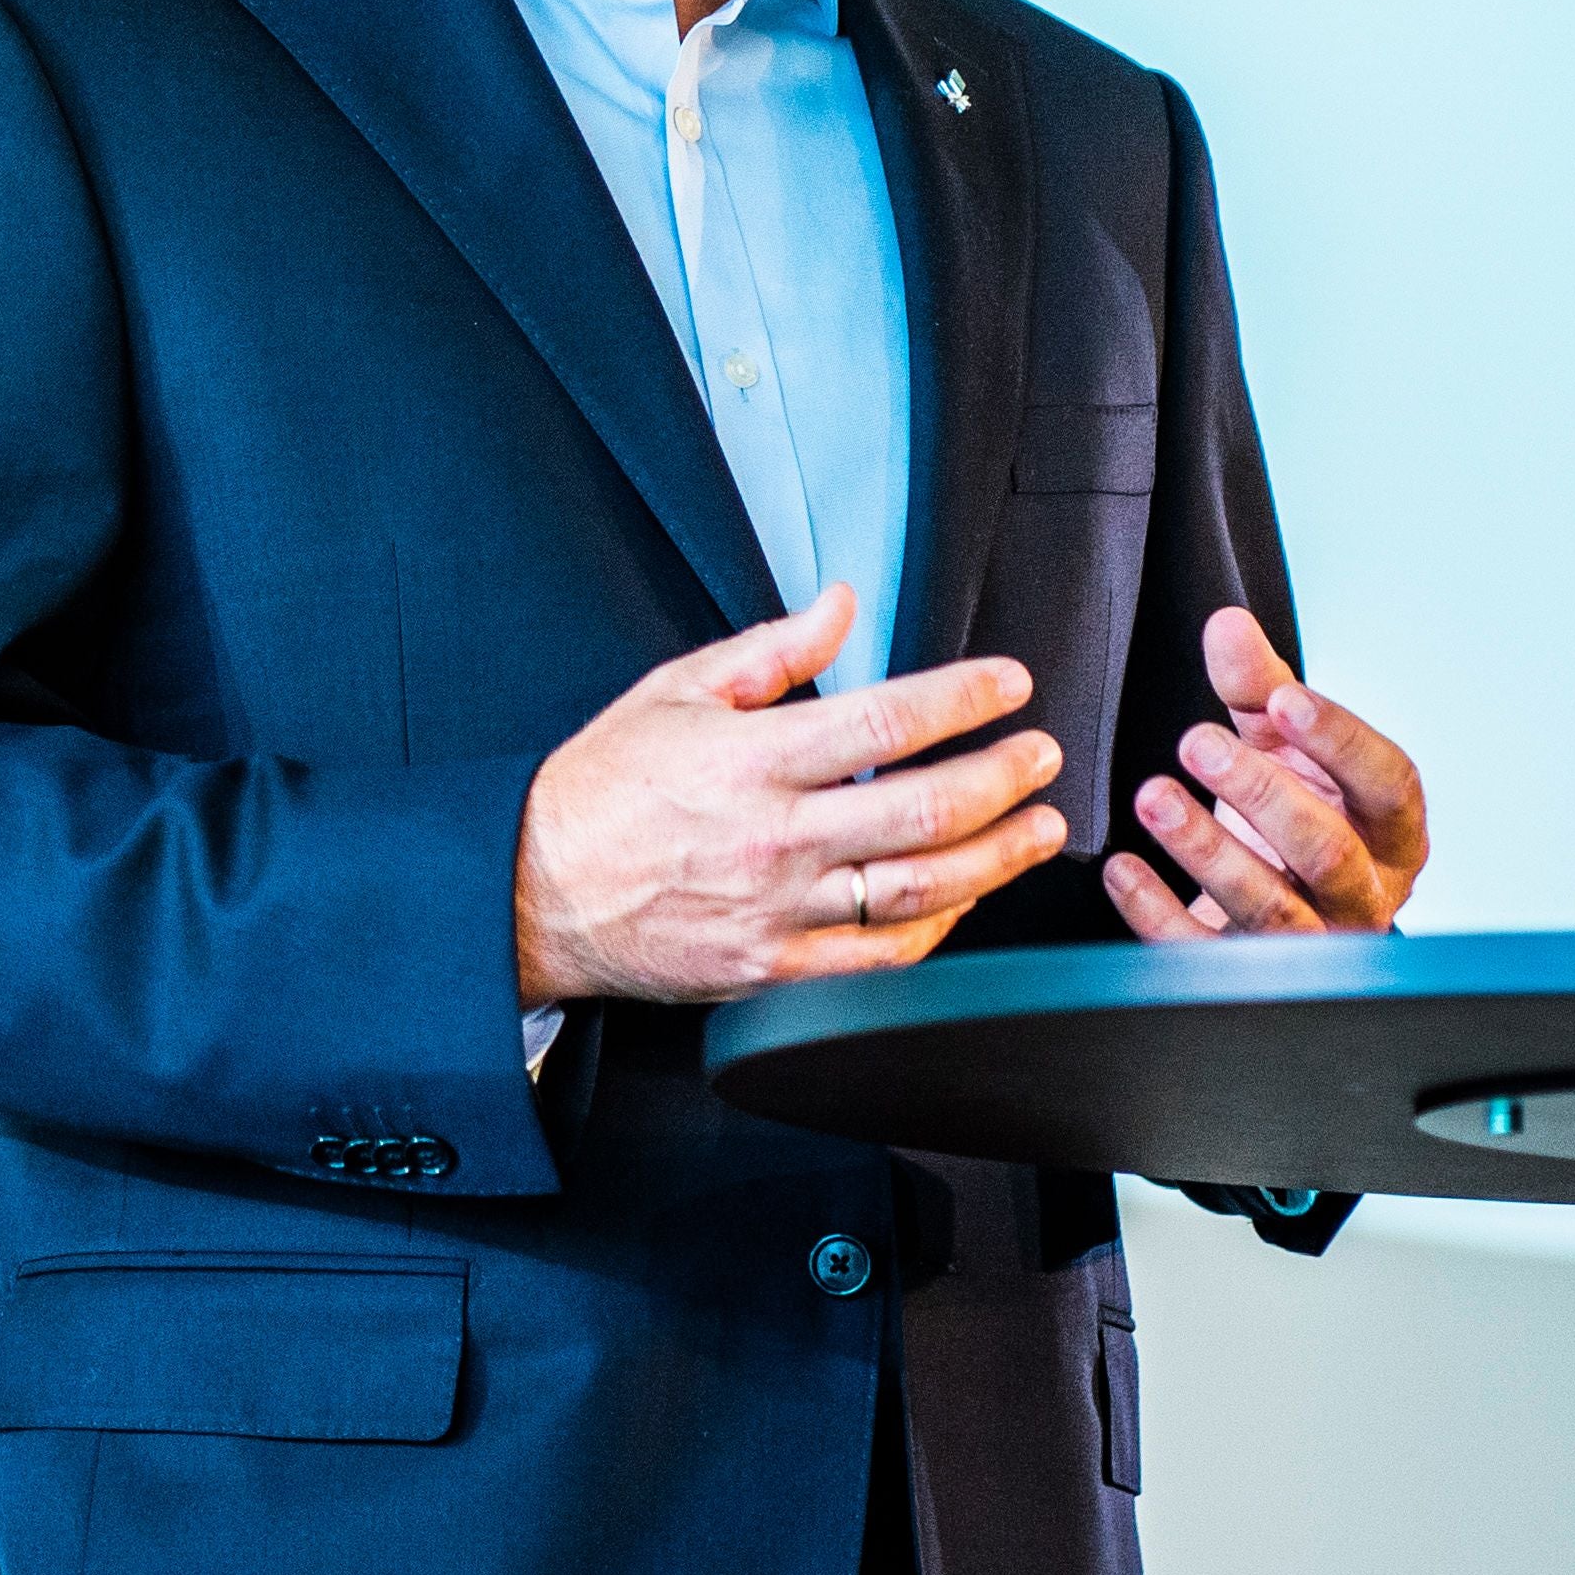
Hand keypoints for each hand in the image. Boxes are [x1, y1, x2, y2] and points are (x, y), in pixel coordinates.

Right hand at [511, 586, 1067, 1005]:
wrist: (532, 890)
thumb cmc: (600, 788)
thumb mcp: (674, 692)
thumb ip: (770, 652)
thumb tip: (841, 605)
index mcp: (752, 759)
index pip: (886, 719)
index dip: (964, 697)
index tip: (1009, 683)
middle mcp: (777, 836)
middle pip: (923, 807)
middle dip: (1002, 777)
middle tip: (1042, 753)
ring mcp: (780, 910)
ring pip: (919, 887)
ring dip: (995, 855)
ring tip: (1038, 827)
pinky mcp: (775, 968)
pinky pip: (881, 957)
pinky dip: (937, 928)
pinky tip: (967, 898)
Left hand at [1104, 606, 1429, 941]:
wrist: (1276, 897)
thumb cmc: (1292, 811)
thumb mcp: (1281, 745)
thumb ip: (1259, 685)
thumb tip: (1227, 624)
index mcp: (1391, 830)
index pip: (1389, 783)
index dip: (1341, 741)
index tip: (1284, 699)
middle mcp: (1365, 891)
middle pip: (1326, 849)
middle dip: (1260, 793)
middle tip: (1196, 742)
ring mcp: (1313, 944)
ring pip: (1272, 908)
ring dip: (1207, 851)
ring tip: (1153, 796)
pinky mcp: (1251, 979)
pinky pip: (1207, 955)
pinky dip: (1159, 912)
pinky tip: (1123, 869)